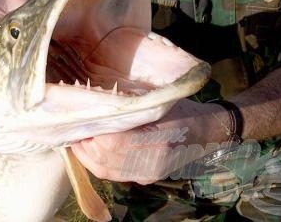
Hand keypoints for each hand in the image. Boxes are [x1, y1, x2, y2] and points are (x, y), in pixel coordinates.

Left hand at [71, 99, 227, 183]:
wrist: (206, 131)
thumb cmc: (182, 109)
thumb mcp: (160, 102)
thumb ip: (131, 107)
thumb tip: (98, 107)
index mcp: (157, 140)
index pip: (111, 143)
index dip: (92, 132)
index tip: (82, 117)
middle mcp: (151, 163)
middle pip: (104, 158)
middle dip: (84, 142)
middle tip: (74, 125)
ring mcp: (148, 174)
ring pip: (104, 169)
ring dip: (86, 154)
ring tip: (78, 136)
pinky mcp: (145, 179)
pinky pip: (112, 174)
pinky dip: (95, 162)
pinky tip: (89, 148)